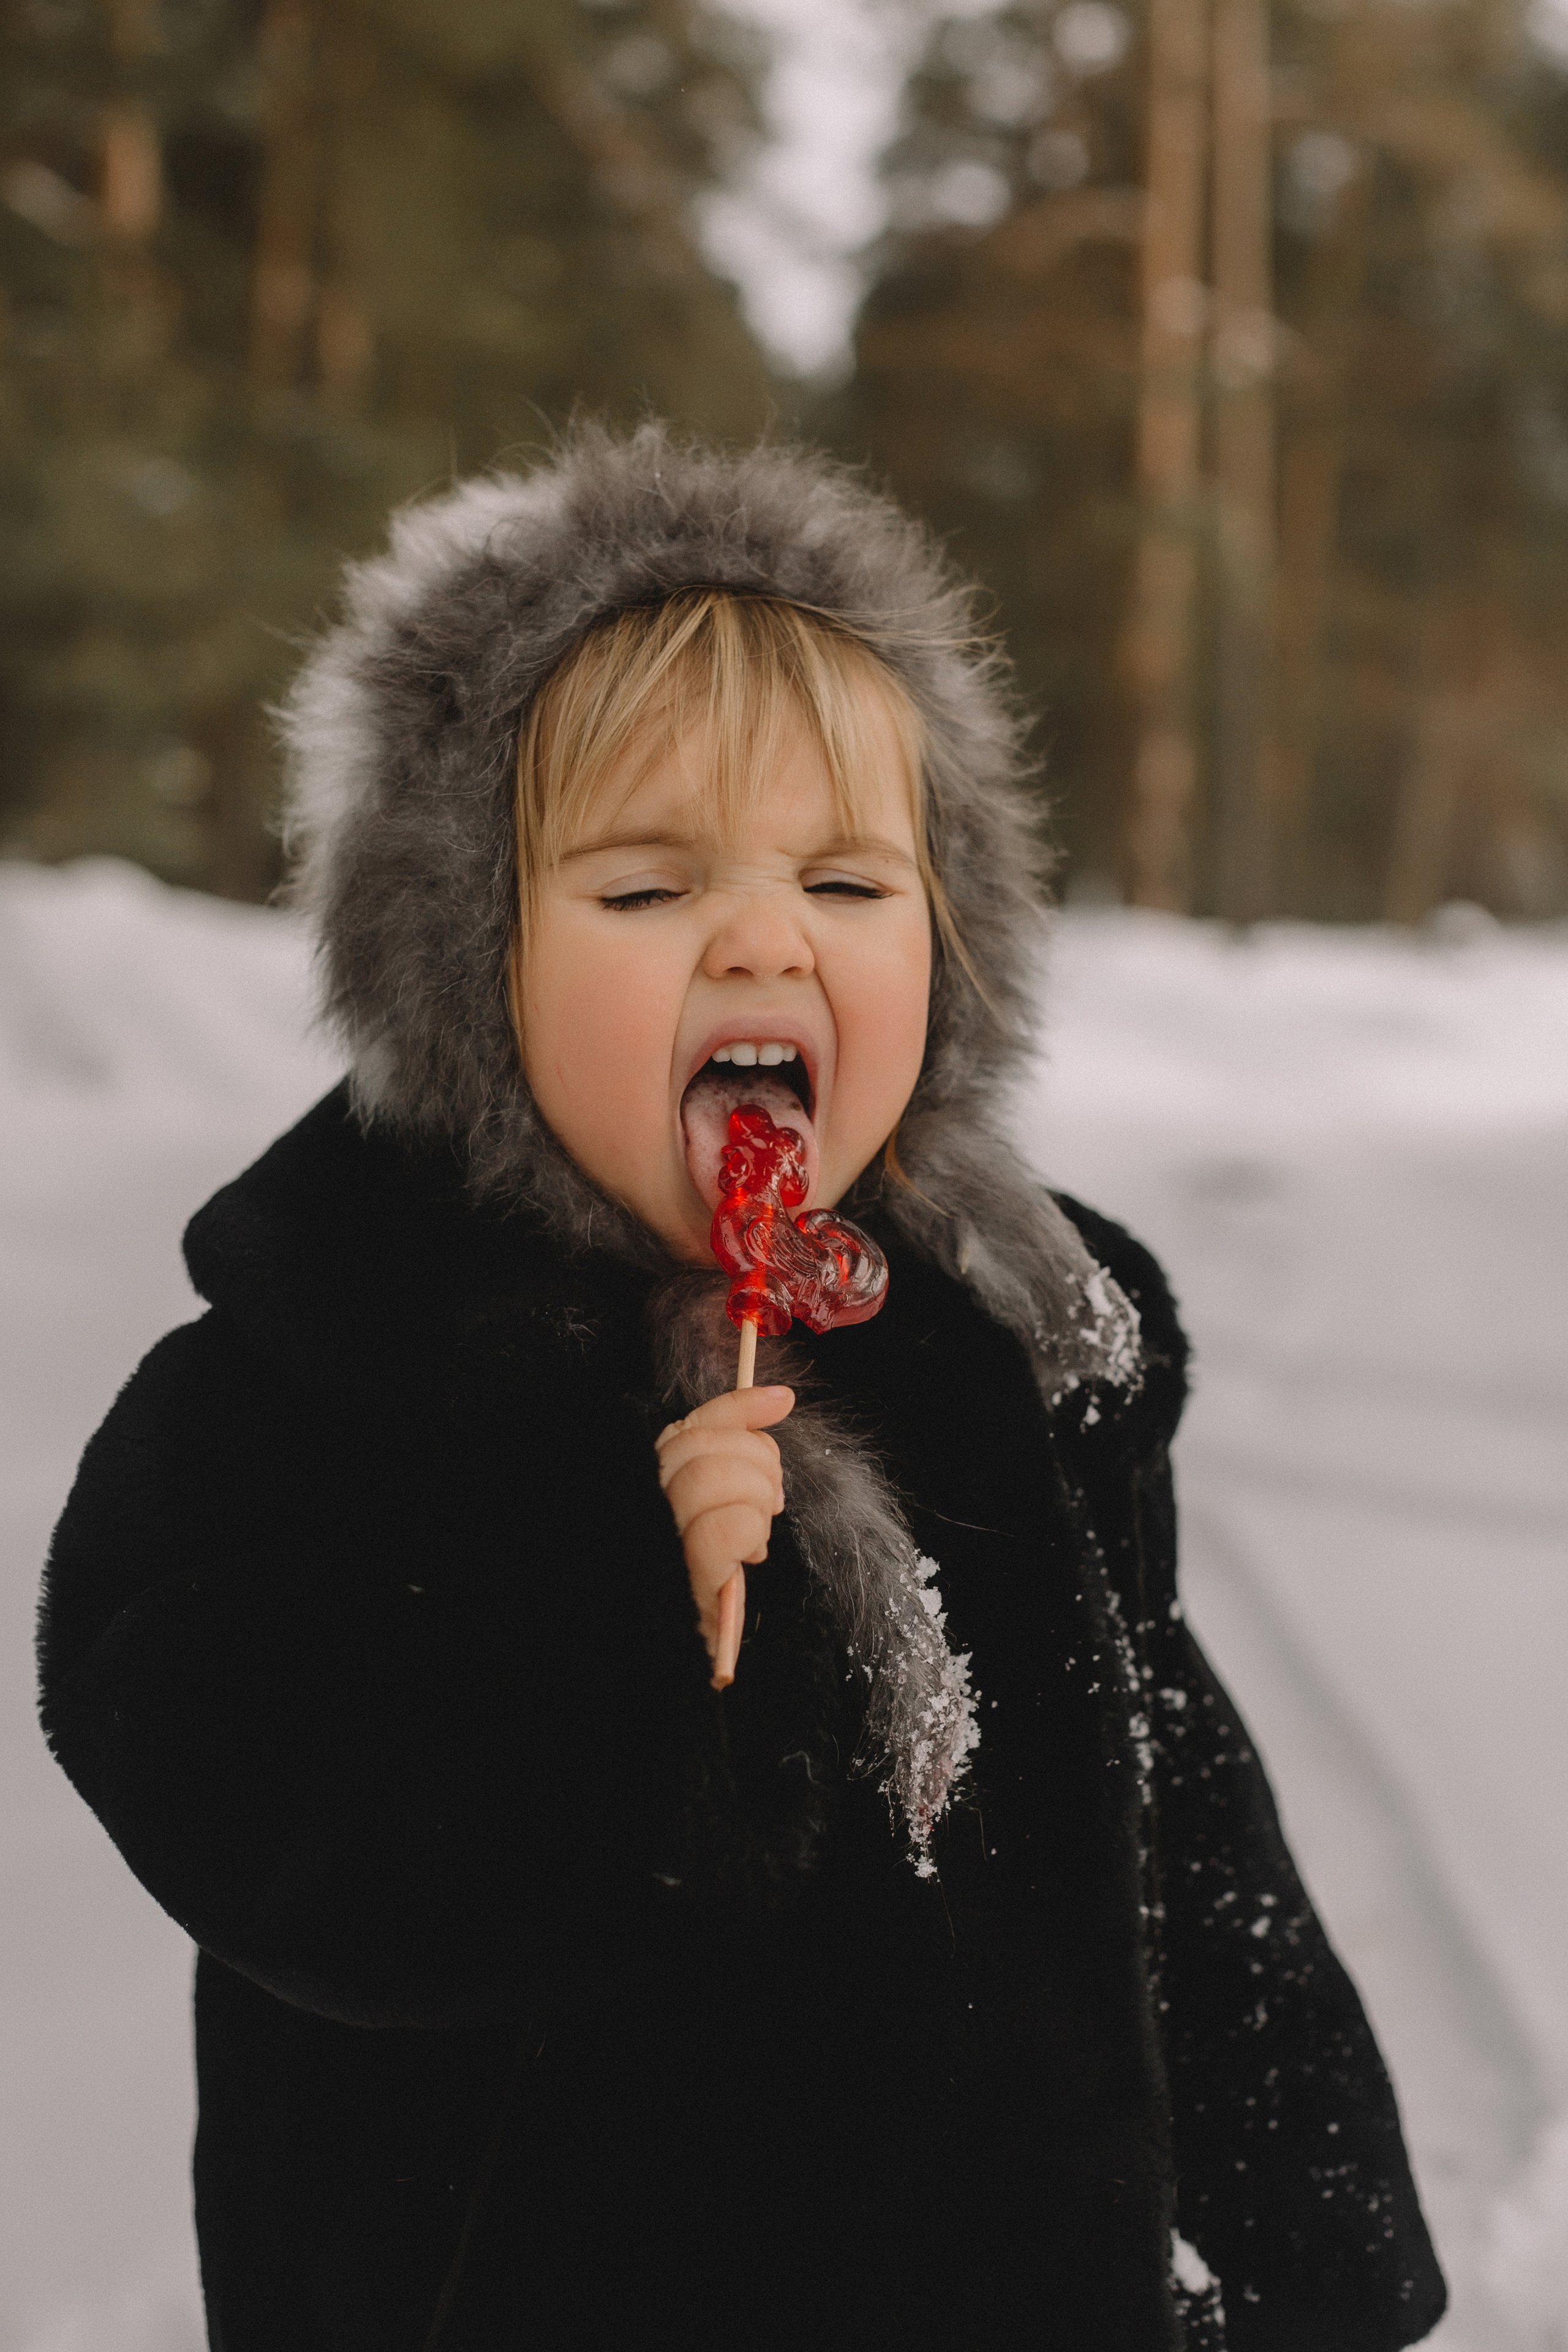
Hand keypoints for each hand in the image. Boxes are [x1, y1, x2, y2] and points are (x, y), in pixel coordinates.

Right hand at [654, 1386, 793, 1688]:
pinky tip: (747, 1556)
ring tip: (756, 1534)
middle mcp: (644, 1501)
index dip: (741, 1406)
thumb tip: (780, 1398)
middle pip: (703, 1448)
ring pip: (709, 1477)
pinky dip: (747, 1533)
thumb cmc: (711, 1576)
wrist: (683, 1658)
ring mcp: (655, 1537)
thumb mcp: (728, 1507)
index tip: (784, 1401)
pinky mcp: (678, 1576)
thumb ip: (739, 1452)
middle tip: (771, 1502)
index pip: (693, 1423)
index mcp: (654, 1479)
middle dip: (756, 1468)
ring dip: (754, 1503)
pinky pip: (721, 1529)